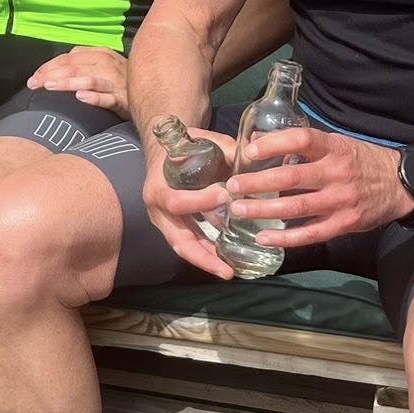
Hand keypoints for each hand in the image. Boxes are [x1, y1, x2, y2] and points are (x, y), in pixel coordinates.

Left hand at [26, 47, 129, 115]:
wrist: (152, 90)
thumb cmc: (119, 79)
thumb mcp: (101, 64)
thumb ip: (80, 64)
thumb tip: (50, 72)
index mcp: (99, 53)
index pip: (68, 58)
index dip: (48, 67)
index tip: (33, 78)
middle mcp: (106, 64)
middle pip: (74, 68)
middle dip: (51, 75)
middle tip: (34, 84)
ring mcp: (115, 82)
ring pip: (88, 80)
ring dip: (68, 83)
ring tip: (50, 86)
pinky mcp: (123, 99)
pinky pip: (108, 98)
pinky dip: (94, 97)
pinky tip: (81, 98)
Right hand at [140, 128, 237, 278]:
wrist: (163, 150)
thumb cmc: (182, 145)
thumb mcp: (199, 140)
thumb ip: (225, 147)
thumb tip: (255, 154)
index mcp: (158, 187)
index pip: (176, 201)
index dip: (200, 202)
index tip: (225, 196)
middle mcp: (157, 209)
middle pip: (177, 239)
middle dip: (203, 256)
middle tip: (227, 269)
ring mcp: (164, 221)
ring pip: (183, 247)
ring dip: (207, 260)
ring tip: (230, 271)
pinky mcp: (174, 227)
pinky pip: (190, 243)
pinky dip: (207, 253)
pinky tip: (227, 260)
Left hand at [223, 127, 413, 249]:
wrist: (401, 184)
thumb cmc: (361, 161)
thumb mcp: (337, 144)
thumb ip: (303, 145)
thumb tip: (258, 140)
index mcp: (334, 148)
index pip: (302, 139)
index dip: (274, 144)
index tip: (249, 151)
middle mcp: (337, 173)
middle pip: (292, 177)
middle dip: (258, 183)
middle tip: (231, 186)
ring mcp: (341, 200)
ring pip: (297, 207)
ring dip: (264, 210)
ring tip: (238, 209)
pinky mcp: (344, 223)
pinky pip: (311, 233)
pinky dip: (285, 238)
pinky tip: (263, 237)